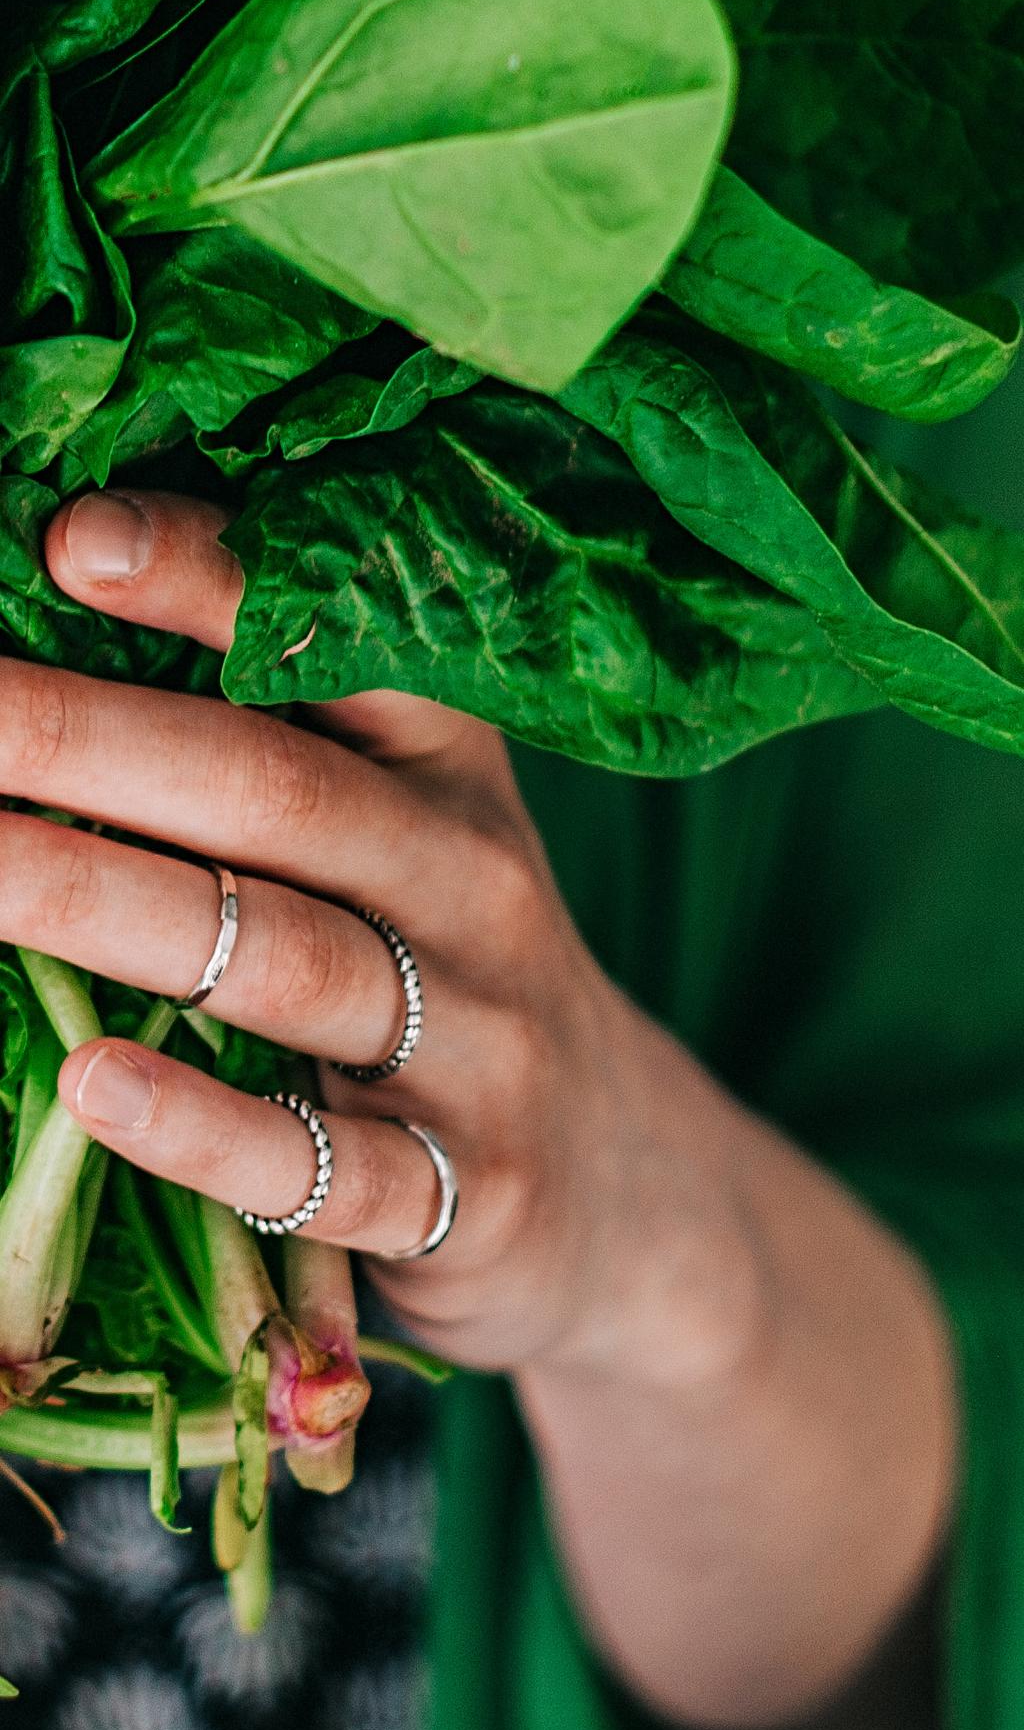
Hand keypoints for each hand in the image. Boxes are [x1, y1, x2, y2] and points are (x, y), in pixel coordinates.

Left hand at [1, 484, 751, 1382]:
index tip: (72, 537)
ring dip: (111, 907)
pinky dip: (204, 1127)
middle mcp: (471, 881)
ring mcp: (477, 1041)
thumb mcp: (403, 837)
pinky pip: (322, 1162)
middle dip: (95, 742)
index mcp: (448, 768)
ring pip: (285, 960)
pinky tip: (93, 1083)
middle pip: (276, 793)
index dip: (207, 583)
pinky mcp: (462, 1192)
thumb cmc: (448, 975)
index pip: (338, 647)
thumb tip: (60, 610)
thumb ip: (268, 750)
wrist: (630, 1193)